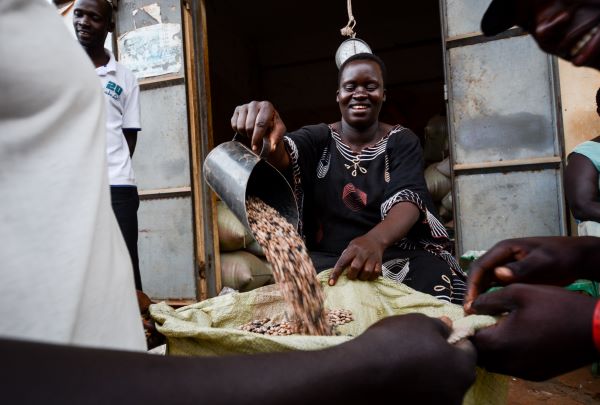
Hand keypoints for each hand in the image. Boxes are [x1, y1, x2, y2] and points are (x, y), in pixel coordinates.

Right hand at [231, 101, 286, 155]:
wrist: (264, 123)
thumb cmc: (272, 126)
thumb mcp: (278, 132)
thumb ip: (277, 138)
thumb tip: (272, 147)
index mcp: (266, 106)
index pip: (260, 123)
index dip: (257, 137)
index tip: (256, 146)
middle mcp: (255, 104)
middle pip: (249, 126)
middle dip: (252, 136)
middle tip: (257, 139)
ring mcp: (244, 106)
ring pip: (241, 126)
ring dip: (246, 133)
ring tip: (252, 133)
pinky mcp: (237, 110)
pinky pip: (234, 125)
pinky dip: (239, 131)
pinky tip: (246, 129)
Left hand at [328, 233, 383, 285]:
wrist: (375, 239)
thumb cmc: (359, 245)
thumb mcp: (350, 247)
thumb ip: (345, 257)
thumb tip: (337, 272)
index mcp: (352, 250)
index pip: (341, 262)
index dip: (335, 273)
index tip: (331, 283)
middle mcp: (362, 253)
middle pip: (355, 267)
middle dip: (351, 275)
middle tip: (351, 276)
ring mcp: (371, 257)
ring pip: (367, 271)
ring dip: (362, 277)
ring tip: (360, 276)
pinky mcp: (379, 262)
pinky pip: (376, 273)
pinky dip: (372, 277)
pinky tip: (369, 276)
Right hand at [355, 314, 476, 403]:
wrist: (360, 375)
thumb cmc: (393, 343)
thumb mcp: (418, 323)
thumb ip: (439, 326)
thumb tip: (449, 326)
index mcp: (463, 369)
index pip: (469, 351)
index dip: (455, 340)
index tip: (440, 335)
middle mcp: (456, 394)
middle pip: (456, 375)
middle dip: (444, 362)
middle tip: (421, 351)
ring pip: (439, 390)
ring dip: (430, 380)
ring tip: (406, 368)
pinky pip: (422, 400)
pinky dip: (415, 393)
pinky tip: (398, 383)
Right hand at [464, 236, 599, 312]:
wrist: (577, 258)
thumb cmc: (560, 257)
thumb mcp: (543, 262)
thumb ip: (522, 268)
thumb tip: (498, 274)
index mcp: (503, 249)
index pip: (480, 266)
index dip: (472, 285)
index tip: (470, 303)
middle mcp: (500, 258)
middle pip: (479, 275)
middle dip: (472, 293)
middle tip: (470, 313)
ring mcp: (505, 267)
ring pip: (485, 282)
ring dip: (479, 296)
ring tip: (476, 315)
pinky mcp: (512, 277)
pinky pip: (495, 287)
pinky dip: (489, 298)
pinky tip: (489, 311)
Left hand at [470, 284, 596, 380]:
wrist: (595, 327)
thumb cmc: (556, 305)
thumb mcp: (518, 292)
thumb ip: (489, 300)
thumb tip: (471, 307)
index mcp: (502, 343)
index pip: (470, 342)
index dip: (467, 328)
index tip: (471, 316)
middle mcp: (510, 364)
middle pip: (480, 356)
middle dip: (478, 340)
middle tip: (484, 322)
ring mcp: (524, 372)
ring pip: (495, 364)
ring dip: (492, 348)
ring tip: (500, 328)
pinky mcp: (536, 375)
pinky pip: (511, 367)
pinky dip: (507, 355)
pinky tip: (517, 338)